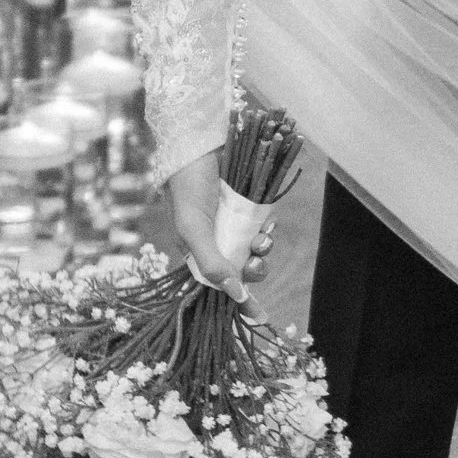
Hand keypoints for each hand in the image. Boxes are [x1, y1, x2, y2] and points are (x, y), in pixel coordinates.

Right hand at [165, 146, 275, 297]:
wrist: (199, 140)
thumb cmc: (188, 184)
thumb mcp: (194, 228)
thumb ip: (212, 262)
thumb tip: (235, 295)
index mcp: (198, 251)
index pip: (221, 285)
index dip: (241, 302)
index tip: (261, 317)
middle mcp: (218, 241)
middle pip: (244, 270)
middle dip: (255, 269)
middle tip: (257, 258)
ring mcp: (234, 224)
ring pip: (256, 250)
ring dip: (264, 248)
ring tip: (264, 236)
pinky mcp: (249, 207)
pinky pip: (263, 227)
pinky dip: (268, 229)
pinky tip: (268, 221)